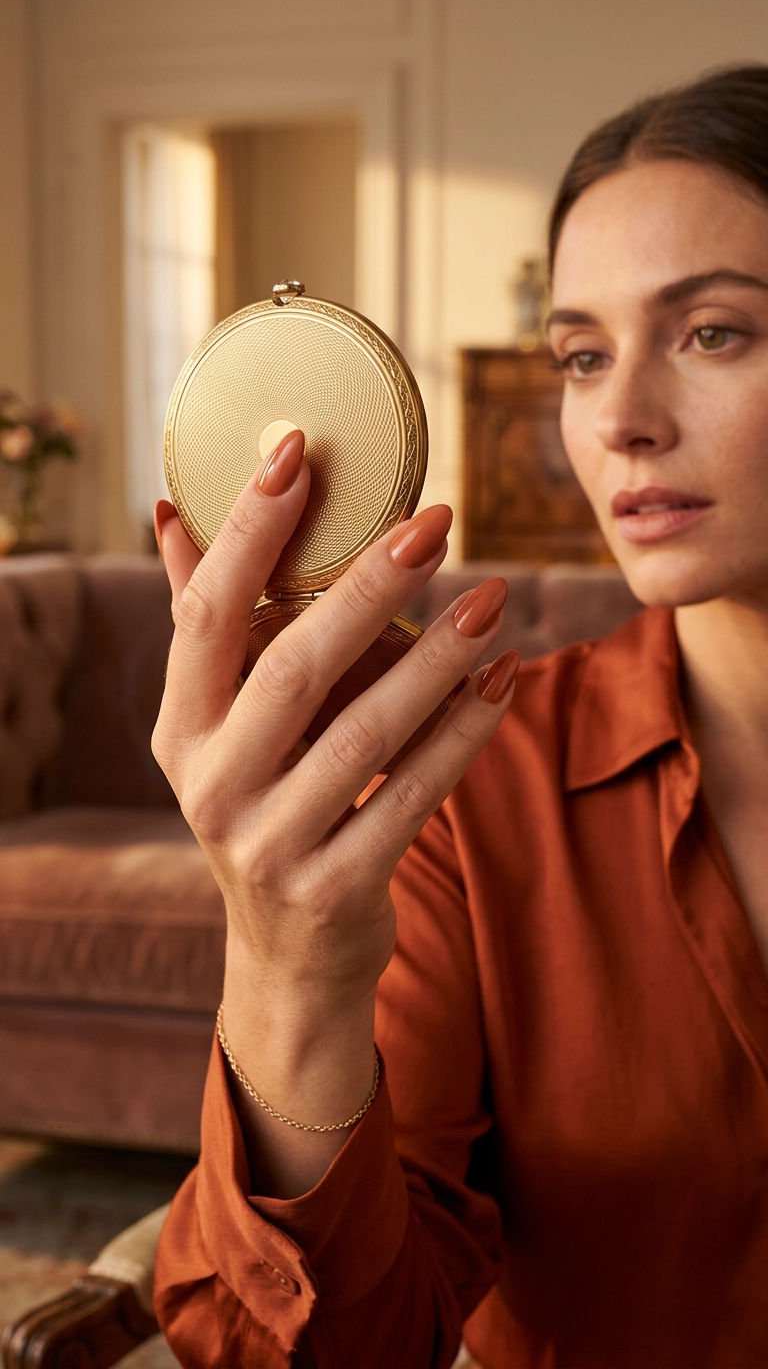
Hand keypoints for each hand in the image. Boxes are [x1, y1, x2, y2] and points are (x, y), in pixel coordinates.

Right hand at [152, 429, 517, 1191]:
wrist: (289, 954)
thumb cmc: (267, 803)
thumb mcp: (224, 727)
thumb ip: (212, 625)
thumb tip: (174, 510)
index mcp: (183, 728)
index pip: (204, 614)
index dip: (248, 532)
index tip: (301, 452)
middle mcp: (213, 785)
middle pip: (292, 667)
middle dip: (367, 588)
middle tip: (437, 522)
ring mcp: (270, 844)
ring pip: (364, 735)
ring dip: (435, 662)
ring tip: (495, 601)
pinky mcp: (336, 887)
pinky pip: (414, 796)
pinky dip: (464, 735)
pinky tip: (504, 682)